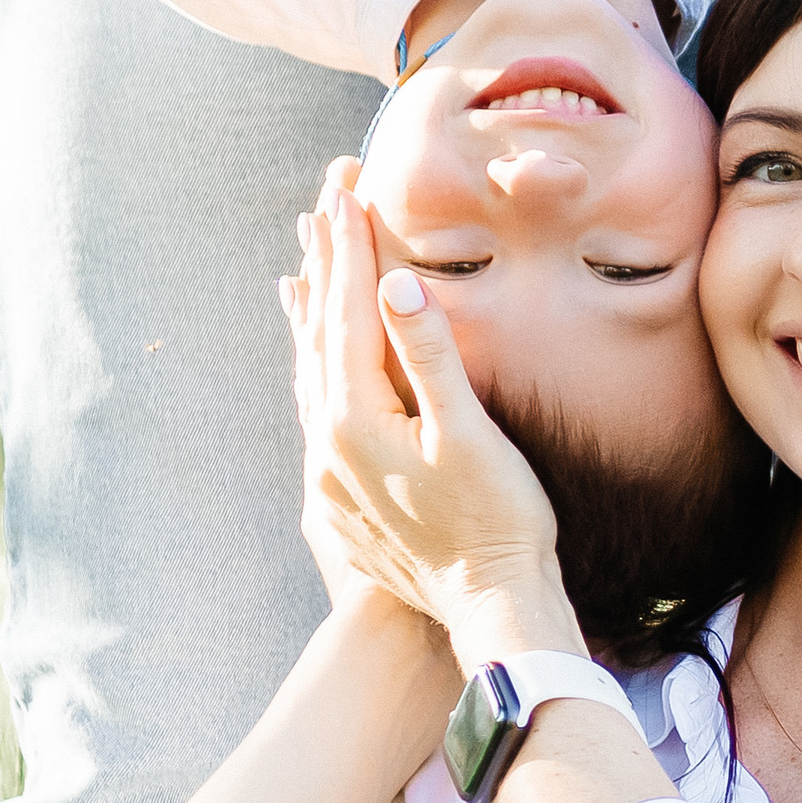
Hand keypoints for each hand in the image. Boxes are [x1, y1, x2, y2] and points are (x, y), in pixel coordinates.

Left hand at [282, 173, 573, 664]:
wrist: (491, 611)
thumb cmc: (497, 524)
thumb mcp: (470, 435)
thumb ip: (430, 357)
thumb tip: (398, 287)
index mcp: (355, 423)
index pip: (347, 314)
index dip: (350, 250)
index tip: (349, 191)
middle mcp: (328, 448)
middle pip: (320, 336)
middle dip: (325, 265)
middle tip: (327, 199)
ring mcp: (331, 476)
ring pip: (311, 374)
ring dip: (312, 314)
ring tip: (304, 259)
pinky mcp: (342, 498)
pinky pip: (317, 414)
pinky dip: (314, 371)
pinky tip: (313, 360)